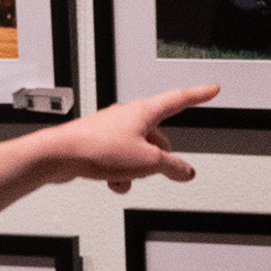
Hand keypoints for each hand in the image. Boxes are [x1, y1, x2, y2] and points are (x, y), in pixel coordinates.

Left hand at [43, 86, 216, 193]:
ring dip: (137, 168)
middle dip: (159, 156)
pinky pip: (120, 161)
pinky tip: (112, 181)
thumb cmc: (98, 148)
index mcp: (144, 112)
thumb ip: (172, 167)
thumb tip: (186, 171)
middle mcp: (128, 116)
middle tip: (160, 169)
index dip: (199, 94)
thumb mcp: (147, 162)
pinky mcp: (99, 144)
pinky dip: (120, 174)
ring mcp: (112, 130)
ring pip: (138, 151)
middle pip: (157, 135)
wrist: (60, 156)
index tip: (211, 89)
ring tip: (128, 176)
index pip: (179, 99)